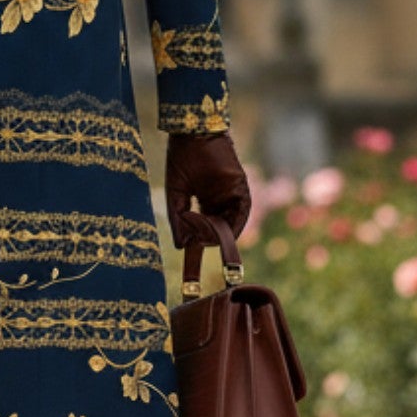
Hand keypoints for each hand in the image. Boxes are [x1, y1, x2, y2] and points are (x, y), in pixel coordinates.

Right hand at [164, 128, 251, 248]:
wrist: (193, 134)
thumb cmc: (181, 159)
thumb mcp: (175, 194)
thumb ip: (178, 220)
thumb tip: (181, 246)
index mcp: (203, 204)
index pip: (200, 235)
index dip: (194, 258)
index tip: (189, 282)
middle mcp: (219, 203)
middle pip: (216, 234)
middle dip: (205, 243)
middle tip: (192, 242)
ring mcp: (231, 196)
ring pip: (229, 226)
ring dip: (218, 235)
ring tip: (203, 233)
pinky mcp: (241, 188)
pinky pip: (242, 213)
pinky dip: (233, 225)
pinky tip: (221, 231)